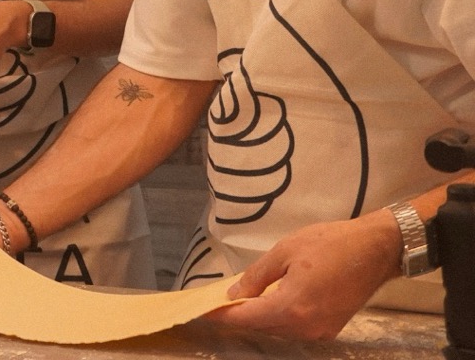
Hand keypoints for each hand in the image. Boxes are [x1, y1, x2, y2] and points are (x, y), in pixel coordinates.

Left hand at [205, 212, 400, 339]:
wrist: (375, 251)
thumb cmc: (330, 244)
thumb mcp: (285, 251)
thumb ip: (257, 276)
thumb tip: (235, 295)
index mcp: (293, 308)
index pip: (248, 318)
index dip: (223, 316)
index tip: (201, 312)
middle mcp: (307, 327)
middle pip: (262, 327)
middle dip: (238, 316)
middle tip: (216, 303)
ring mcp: (320, 332)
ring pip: (278, 330)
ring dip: (258, 318)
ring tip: (237, 302)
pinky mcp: (330, 329)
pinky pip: (294, 328)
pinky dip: (277, 318)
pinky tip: (266, 303)